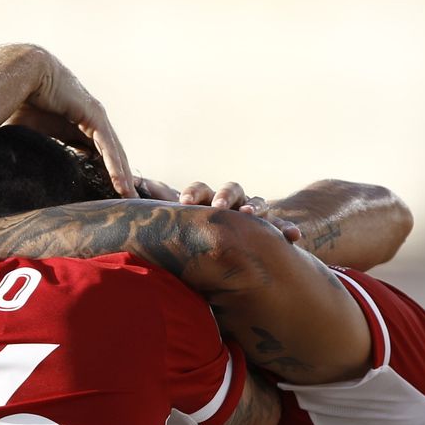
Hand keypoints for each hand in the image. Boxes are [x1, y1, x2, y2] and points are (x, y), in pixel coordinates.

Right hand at [19, 55, 136, 197]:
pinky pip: (108, 146)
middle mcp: (90, 121)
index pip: (95, 155)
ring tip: (129, 199)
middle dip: (119, 179)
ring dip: (123, 177)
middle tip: (127, 202)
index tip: (106, 197)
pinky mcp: (94, 115)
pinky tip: (122, 184)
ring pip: (114, 153)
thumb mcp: (31, 134)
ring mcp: (95, 117)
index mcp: (76, 126)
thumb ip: (35, 151)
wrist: (22, 75)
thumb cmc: (20, 101)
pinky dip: (116, 166)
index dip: (103, 175)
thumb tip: (15, 172)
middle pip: (110, 156)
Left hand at [150, 178, 299, 241]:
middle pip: (230, 189)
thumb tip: (131, 183)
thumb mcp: (180, 224)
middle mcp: (231, 201)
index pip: (200, 189)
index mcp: (206, 200)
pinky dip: (287, 230)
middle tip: (218, 206)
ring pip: (257, 202)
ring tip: (251, 213)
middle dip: (224, 196)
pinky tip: (293, 237)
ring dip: (254, 206)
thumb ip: (161, 205)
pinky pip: (283, 226)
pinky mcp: (272, 228)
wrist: (236, 241)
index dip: (194, 193)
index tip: (185, 201)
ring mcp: (254, 212)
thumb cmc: (199, 233)